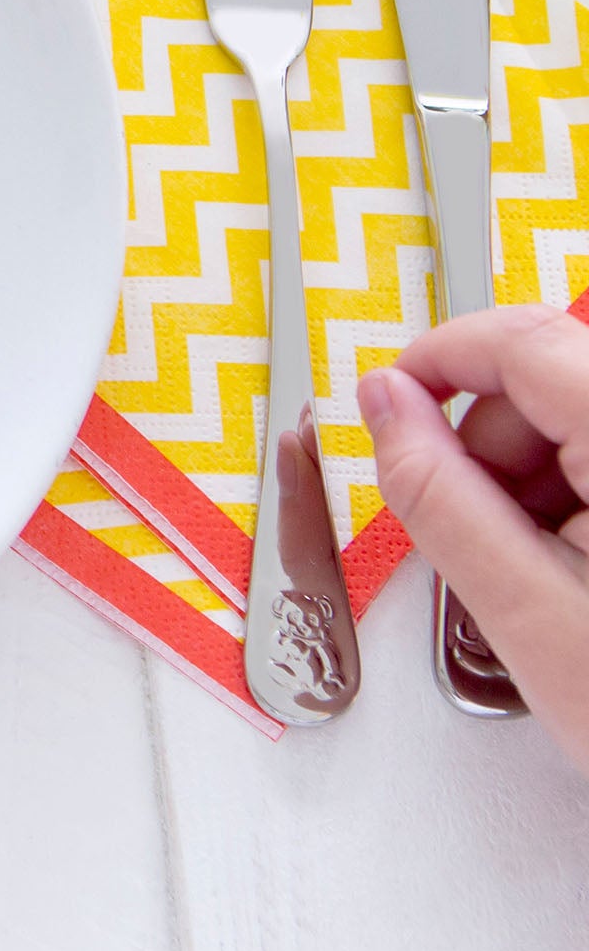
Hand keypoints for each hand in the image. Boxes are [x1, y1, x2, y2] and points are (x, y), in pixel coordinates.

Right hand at [359, 300, 588, 768]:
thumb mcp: (525, 609)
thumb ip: (436, 492)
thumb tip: (382, 406)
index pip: (524, 341)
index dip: (440, 357)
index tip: (390, 397)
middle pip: (547, 385)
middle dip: (487, 451)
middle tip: (483, 540)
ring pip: (575, 428)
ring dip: (533, 488)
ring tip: (546, 580)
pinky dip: (576, 508)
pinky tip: (582, 579)